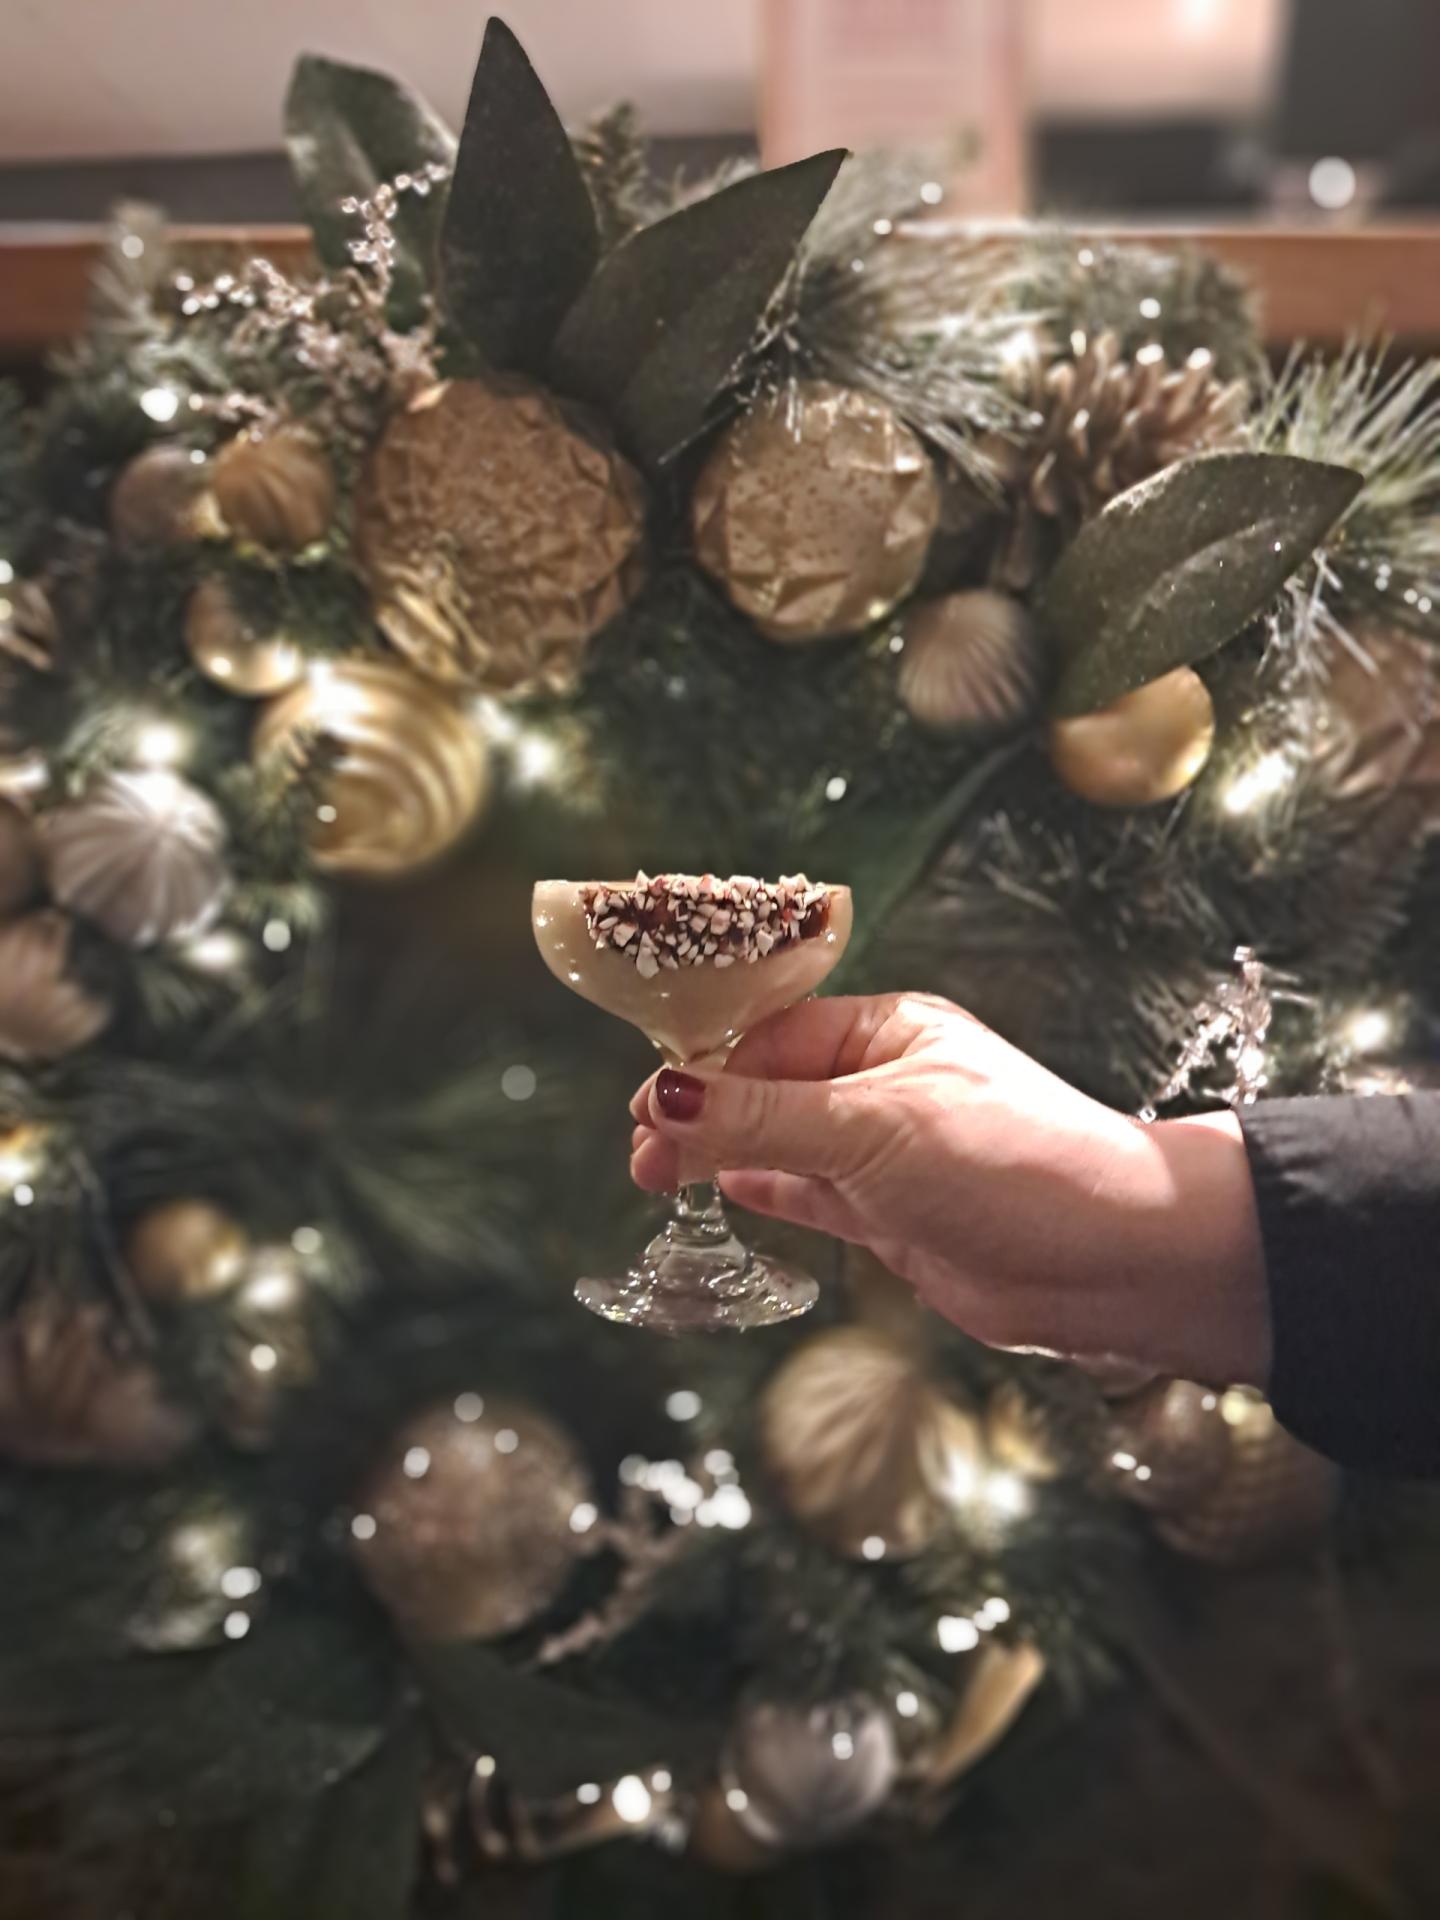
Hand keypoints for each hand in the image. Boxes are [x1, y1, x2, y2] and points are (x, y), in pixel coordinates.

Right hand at [630, 993, 1269, 1385]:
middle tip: (642, 1156)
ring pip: (784, 1145)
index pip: (769, 1035)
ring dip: (724, 1156)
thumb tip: (664, 1097)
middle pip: (767, 1089)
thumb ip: (762, 1118)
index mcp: (888, 1033)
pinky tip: (726, 1191)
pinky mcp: (896, 1217)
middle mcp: (885, 1085)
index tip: (646, 1103)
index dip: (703, 1067)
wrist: (1115, 1263)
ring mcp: (890, 1154)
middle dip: (702, 1116)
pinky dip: (768, 1193)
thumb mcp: (872, 1130)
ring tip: (658, 1176)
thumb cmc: (1016, 1166)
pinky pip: (813, 1196)